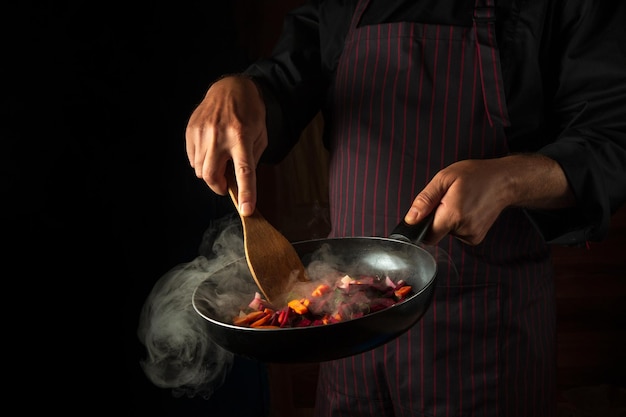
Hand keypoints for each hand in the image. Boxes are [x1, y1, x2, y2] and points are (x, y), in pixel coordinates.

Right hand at [185, 75, 267, 215]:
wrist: (231, 88)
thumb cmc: (250, 113)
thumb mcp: (260, 136)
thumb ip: (251, 160)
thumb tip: (240, 183)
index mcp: (241, 137)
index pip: (244, 171)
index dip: (245, 193)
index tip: (246, 210)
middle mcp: (219, 135)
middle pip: (211, 176)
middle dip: (218, 187)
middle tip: (226, 184)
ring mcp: (202, 132)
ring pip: (199, 169)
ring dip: (210, 173)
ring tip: (220, 159)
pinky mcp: (191, 131)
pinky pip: (192, 158)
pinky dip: (201, 162)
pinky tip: (211, 150)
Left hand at [404, 155, 574, 244]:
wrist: (504, 181)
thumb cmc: (475, 175)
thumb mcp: (444, 178)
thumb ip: (425, 200)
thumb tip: (410, 219)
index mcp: (453, 215)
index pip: (426, 235)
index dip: (421, 225)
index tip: (425, 213)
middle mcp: (464, 229)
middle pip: (436, 233)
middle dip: (436, 218)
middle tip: (447, 200)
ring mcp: (472, 235)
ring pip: (446, 233)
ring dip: (447, 220)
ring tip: (460, 202)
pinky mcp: (476, 238)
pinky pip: (457, 234)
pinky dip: (457, 224)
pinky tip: (466, 210)